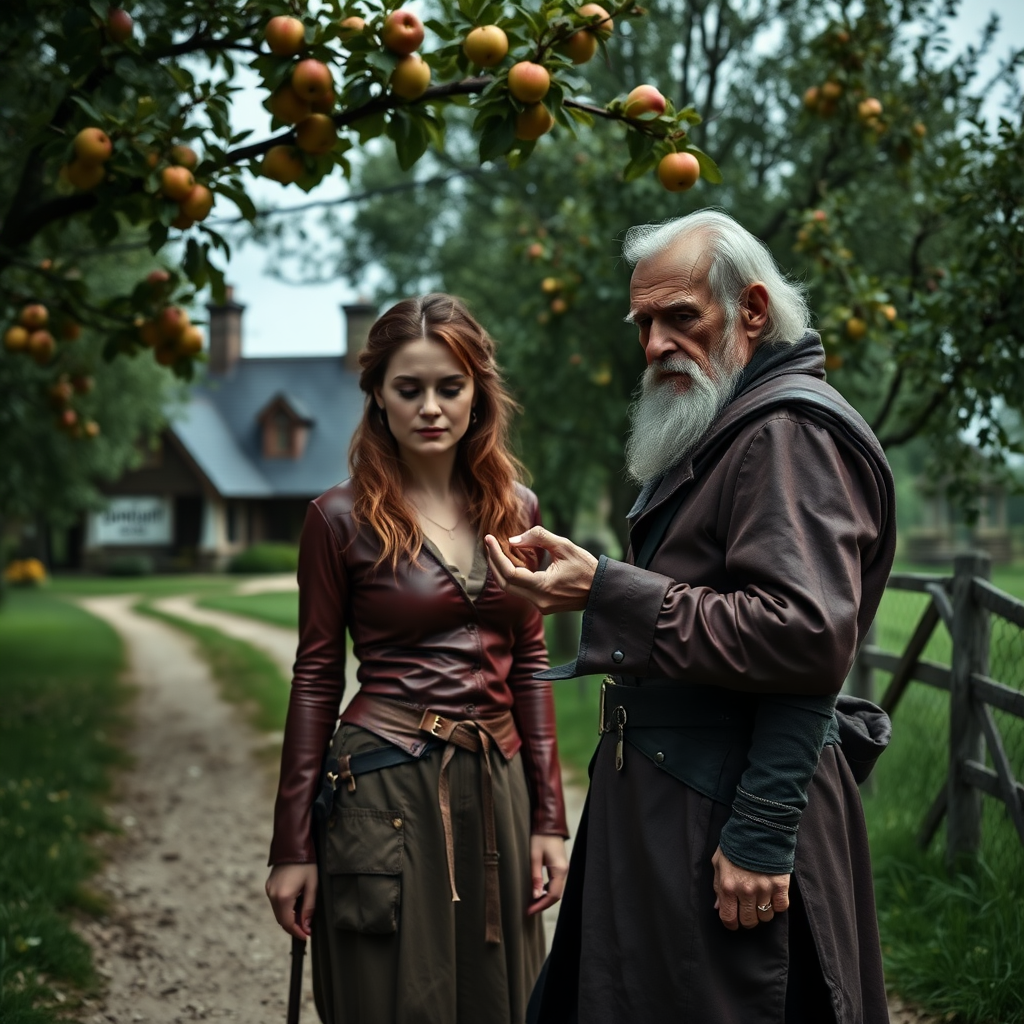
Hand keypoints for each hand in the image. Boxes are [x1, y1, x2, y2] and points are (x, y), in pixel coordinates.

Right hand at [266, 862, 318, 938]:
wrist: (293, 844)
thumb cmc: (306, 863)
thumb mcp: (312, 885)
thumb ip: (309, 907)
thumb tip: (306, 926)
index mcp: (283, 896)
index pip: (287, 922)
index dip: (297, 932)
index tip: (306, 936)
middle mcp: (272, 895)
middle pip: (281, 919)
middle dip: (293, 926)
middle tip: (306, 929)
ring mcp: (269, 890)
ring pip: (278, 912)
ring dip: (289, 917)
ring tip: (303, 918)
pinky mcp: (269, 885)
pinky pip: (276, 903)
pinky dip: (284, 908)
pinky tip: (295, 906)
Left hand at [484, 526, 598, 613]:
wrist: (603, 590)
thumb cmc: (586, 567)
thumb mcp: (565, 546)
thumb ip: (538, 538)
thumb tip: (513, 540)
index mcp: (544, 587)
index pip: (509, 573)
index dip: (496, 555)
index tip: (489, 539)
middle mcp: (539, 601)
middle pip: (504, 584)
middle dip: (494, 563)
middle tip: (489, 544)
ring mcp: (541, 606)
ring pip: (511, 589)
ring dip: (501, 570)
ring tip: (497, 550)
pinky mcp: (543, 606)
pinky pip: (521, 591)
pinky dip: (513, 577)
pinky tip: (513, 562)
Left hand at [527, 834, 568, 914]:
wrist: (548, 823)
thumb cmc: (540, 837)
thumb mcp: (534, 857)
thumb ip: (535, 877)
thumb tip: (535, 896)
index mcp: (559, 870)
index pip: (553, 895)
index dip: (541, 905)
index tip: (529, 911)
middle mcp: (564, 871)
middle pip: (556, 895)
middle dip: (543, 904)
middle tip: (529, 910)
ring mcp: (563, 869)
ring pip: (556, 890)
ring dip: (545, 898)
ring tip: (531, 903)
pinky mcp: (560, 866)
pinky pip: (555, 883)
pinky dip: (547, 890)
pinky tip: (537, 892)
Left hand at [711, 845, 789, 929]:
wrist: (758, 827)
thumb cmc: (735, 843)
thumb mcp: (718, 862)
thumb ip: (717, 886)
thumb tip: (717, 907)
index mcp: (728, 885)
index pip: (729, 918)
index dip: (731, 923)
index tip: (734, 921)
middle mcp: (746, 890)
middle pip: (749, 921)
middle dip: (747, 919)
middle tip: (748, 911)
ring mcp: (764, 889)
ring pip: (766, 917)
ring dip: (763, 912)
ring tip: (760, 900)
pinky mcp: (780, 885)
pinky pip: (781, 907)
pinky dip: (777, 905)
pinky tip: (772, 895)